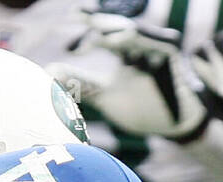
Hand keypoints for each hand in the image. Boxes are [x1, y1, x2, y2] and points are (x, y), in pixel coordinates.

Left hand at [57, 9, 207, 141]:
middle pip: (116, 26)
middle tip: (78, 14)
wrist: (173, 126)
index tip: (70, 26)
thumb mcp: (106, 97)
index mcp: (124, 52)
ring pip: (134, 31)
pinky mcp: (171, 54)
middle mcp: (140, 46)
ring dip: (114, 29)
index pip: (102, 34)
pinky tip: (119, 41)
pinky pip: (156, 41)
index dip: (87, 27)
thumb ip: (81, 83)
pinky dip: (139, 40)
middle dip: (97, 20)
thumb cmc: (143, 111)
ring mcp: (157, 49)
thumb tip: (49, 72)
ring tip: (96, 30)